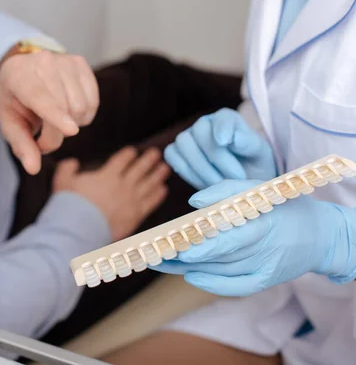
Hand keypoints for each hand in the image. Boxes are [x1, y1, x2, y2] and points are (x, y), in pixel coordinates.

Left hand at [0, 50, 98, 174]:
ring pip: (82, 107)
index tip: (72, 131)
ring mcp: (65, 61)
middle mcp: (44, 64)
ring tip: (54, 121)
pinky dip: (83, 115)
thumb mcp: (9, 123)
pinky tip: (68, 112)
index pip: (41, 97)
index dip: (56, 115)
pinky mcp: (81, 64)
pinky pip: (92, 102)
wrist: (21, 67)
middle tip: (41, 138)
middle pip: (65, 110)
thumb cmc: (14, 99)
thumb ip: (21, 145)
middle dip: (55, 135)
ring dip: (72, 125)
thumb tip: (33, 169)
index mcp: (20, 78)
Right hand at [53, 147, 169, 241]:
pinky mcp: (136, 215)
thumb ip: (67, 169)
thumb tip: (72, 162)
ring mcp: (132, 200)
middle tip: (156, 153)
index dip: (128, 154)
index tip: (133, 151)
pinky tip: (164, 189)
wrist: (81, 229)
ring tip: (165, 168)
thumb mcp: (62, 182)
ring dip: (158, 174)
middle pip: (140, 168)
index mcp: (107, 175)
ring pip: (149, 183)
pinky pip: (151, 202)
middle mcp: (123, 185)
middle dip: (149, 159)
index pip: (122, 160)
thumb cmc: (70, 205)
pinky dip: (158, 195)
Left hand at [153, 180, 355, 295]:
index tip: (176, 246)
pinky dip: (212, 284)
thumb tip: (193, 202)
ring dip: (189, 268)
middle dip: (184, 257)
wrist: (322, 234)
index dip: (201, 245)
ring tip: (160, 260)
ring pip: (221, 271)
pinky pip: (236, 287)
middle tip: (154, 254)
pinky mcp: (266, 280)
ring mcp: (265, 268)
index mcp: (262, 223)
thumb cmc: (282, 205)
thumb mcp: (259, 188)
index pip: (227, 239)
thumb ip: (225, 191)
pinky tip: (190, 275)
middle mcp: (264, 249)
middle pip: (218, 257)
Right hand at [164, 108, 275, 189]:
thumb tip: (231, 138)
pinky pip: (172, 156)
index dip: (221, 128)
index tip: (224, 142)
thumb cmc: (252, 165)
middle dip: (216, 157)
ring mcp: (187, 137)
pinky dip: (187, 171)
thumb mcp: (259, 155)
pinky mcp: (174, 152)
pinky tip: (204, 184)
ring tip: (220, 184)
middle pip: (200, 131)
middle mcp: (204, 124)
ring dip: (201, 167)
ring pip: (183, 143)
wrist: (239, 183)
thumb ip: (248, 143)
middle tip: (235, 178)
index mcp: (227, 119)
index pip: (223, 118)